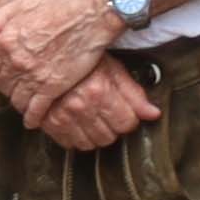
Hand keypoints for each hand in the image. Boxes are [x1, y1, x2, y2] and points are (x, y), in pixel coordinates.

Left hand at [0, 0, 124, 118]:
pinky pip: (36, 109)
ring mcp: (33, 76)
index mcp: (5, 41)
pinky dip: (33, 117)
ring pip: (17, 99)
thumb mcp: (20, 5)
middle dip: (8, 86)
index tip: (5, 71)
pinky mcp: (52, 87)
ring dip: (20, 102)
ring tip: (25, 103)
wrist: (90, 15)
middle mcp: (15, 61)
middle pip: (3, 84)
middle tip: (16, 87)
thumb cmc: (59, 6)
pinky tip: (33, 120)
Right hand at [35, 59, 154, 152]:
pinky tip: (78, 123)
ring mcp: (62, 115)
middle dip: (112, 127)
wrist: (46, 54)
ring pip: (90, 144)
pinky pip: (69, 144)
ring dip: (95, 134)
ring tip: (93, 117)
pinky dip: (76, 137)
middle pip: (109, 137)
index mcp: (99, 90)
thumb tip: (153, 114)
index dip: (129, 118)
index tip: (124, 111)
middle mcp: (80, 105)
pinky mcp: (48, 122)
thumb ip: (134, 93)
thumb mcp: (111, 68)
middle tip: (107, 112)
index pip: (127, 124)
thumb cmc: (79, 58)